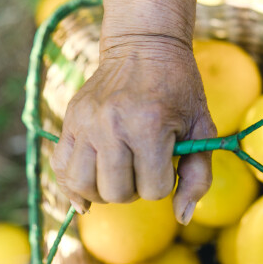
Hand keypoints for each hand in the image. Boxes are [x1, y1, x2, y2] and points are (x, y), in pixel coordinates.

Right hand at [51, 0, 214, 223]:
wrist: (144, 45)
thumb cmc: (179, 90)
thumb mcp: (201, 128)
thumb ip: (198, 175)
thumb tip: (183, 218)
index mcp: (148, 126)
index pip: (153, 189)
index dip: (165, 183)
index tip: (168, 160)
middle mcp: (111, 125)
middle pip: (117, 193)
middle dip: (136, 188)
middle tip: (144, 165)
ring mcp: (85, 123)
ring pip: (84, 187)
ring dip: (104, 190)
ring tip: (119, 173)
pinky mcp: (69, 121)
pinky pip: (61, 169)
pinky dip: (73, 185)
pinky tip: (88, 187)